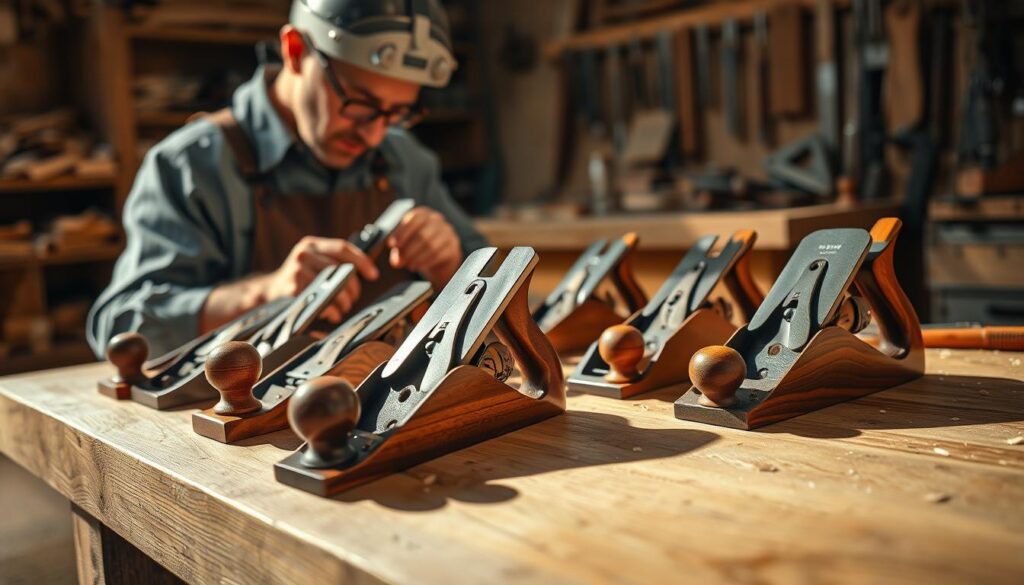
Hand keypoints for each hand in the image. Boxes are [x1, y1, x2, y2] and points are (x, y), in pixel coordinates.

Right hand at [258, 236, 378, 322]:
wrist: (268, 294)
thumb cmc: (298, 281)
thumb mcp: (313, 264)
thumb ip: (334, 263)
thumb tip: (368, 271)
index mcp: (311, 244)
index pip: (343, 248)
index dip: (362, 261)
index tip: (374, 275)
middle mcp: (304, 253)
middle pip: (341, 269)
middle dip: (353, 288)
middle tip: (354, 300)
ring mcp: (297, 269)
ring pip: (334, 286)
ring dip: (343, 302)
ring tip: (343, 309)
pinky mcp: (293, 288)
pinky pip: (321, 300)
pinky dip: (331, 310)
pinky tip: (332, 315)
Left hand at [387, 207, 461, 287]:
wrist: (440, 256)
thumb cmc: (418, 246)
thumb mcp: (406, 244)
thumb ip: (399, 250)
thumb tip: (396, 262)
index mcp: (424, 214)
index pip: (414, 218)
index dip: (401, 231)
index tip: (391, 244)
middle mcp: (437, 220)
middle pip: (422, 233)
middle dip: (408, 249)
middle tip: (398, 261)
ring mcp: (448, 232)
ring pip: (431, 245)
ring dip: (417, 257)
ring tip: (409, 265)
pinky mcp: (454, 246)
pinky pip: (440, 254)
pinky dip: (427, 262)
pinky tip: (419, 266)